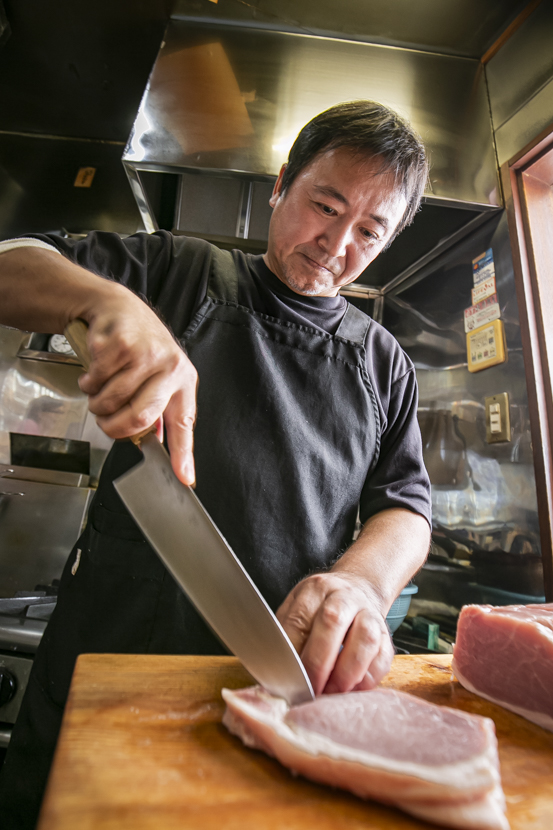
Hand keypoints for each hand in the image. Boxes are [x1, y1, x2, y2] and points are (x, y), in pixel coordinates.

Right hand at [78, 283, 197, 484]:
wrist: (117, 308)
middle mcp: (170, 367)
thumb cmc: (139, 349)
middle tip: (106, 422)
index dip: (183, 454)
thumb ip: (158, 411)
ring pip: (112, 400)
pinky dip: (88, 382)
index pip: (184, 423)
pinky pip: (95, 381)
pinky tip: (95, 372)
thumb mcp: (158, 377)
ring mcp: (146, 354)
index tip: (184, 478)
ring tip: (100, 391)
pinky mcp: (121, 344)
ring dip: (97, 403)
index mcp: (182, 381)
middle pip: (140, 416)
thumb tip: (154, 445)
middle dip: (114, 427)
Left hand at [276, 572, 393, 695]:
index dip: (291, 652)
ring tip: (332, 692)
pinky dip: (368, 678)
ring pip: (365, 638)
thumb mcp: (297, 607)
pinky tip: (352, 689)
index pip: (299, 619)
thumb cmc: (319, 608)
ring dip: (347, 672)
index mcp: (315, 589)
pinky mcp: (386, 634)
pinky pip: (384, 657)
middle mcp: (344, 596)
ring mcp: (369, 613)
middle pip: (332, 622)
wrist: (357, 589)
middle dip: (318, 662)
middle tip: (309, 690)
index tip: (285, 678)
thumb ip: (286, 633)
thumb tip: (274, 670)